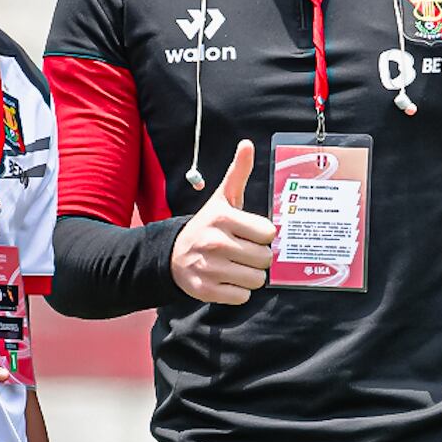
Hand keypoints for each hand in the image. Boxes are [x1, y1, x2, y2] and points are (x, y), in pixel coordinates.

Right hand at [170, 140, 274, 304]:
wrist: (173, 254)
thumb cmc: (207, 226)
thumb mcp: (222, 199)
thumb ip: (238, 173)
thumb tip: (247, 144)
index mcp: (223, 218)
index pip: (268, 233)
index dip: (263, 236)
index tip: (249, 234)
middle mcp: (215, 242)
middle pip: (265, 258)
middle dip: (258, 257)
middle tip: (243, 251)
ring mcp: (209, 268)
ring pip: (256, 280)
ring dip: (250, 275)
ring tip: (236, 266)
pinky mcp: (205, 290)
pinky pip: (241, 297)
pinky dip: (238, 292)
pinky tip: (227, 280)